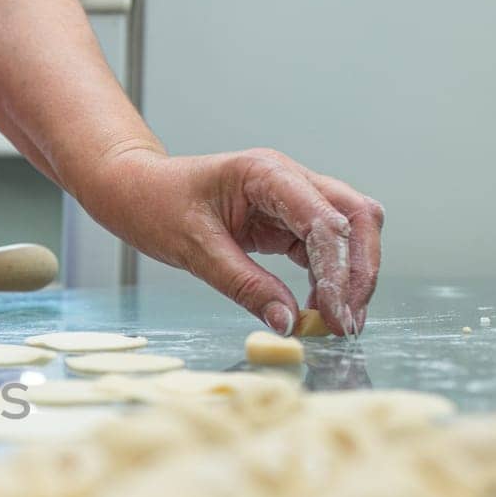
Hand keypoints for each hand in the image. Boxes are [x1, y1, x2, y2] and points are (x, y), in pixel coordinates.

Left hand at [86, 147, 382, 335]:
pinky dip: (329, 277)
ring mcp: (292, 198)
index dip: (338, 270)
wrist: (135, 190)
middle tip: (348, 322)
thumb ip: (244, 285)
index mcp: (267, 173)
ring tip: (340, 323)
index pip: (324, 219)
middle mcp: (290, 179)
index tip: (336, 316)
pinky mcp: (286, 220)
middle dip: (360, 271)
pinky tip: (322, 308)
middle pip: (356, 217)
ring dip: (350, 276)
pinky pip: (323, 246)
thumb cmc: (156, 206)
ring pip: (348, 231)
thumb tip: (289, 323)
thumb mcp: (195, 250)